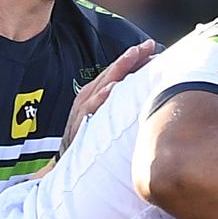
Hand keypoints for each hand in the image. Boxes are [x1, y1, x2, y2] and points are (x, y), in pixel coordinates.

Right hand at [61, 39, 156, 154]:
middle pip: (111, 74)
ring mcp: (83, 113)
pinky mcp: (78, 127)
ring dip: (118, 70)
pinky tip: (113, 88)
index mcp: (95, 97)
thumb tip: (144, 96)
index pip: (116, 73)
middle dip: (129, 58)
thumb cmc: (89, 145)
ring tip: (133, 56)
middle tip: (148, 45)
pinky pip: (89, 110)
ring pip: (101, 86)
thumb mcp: (104, 123)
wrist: (67, 172)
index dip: (133, 59)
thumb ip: (118, 108)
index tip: (150, 46)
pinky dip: (100, 98)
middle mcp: (88, 100)